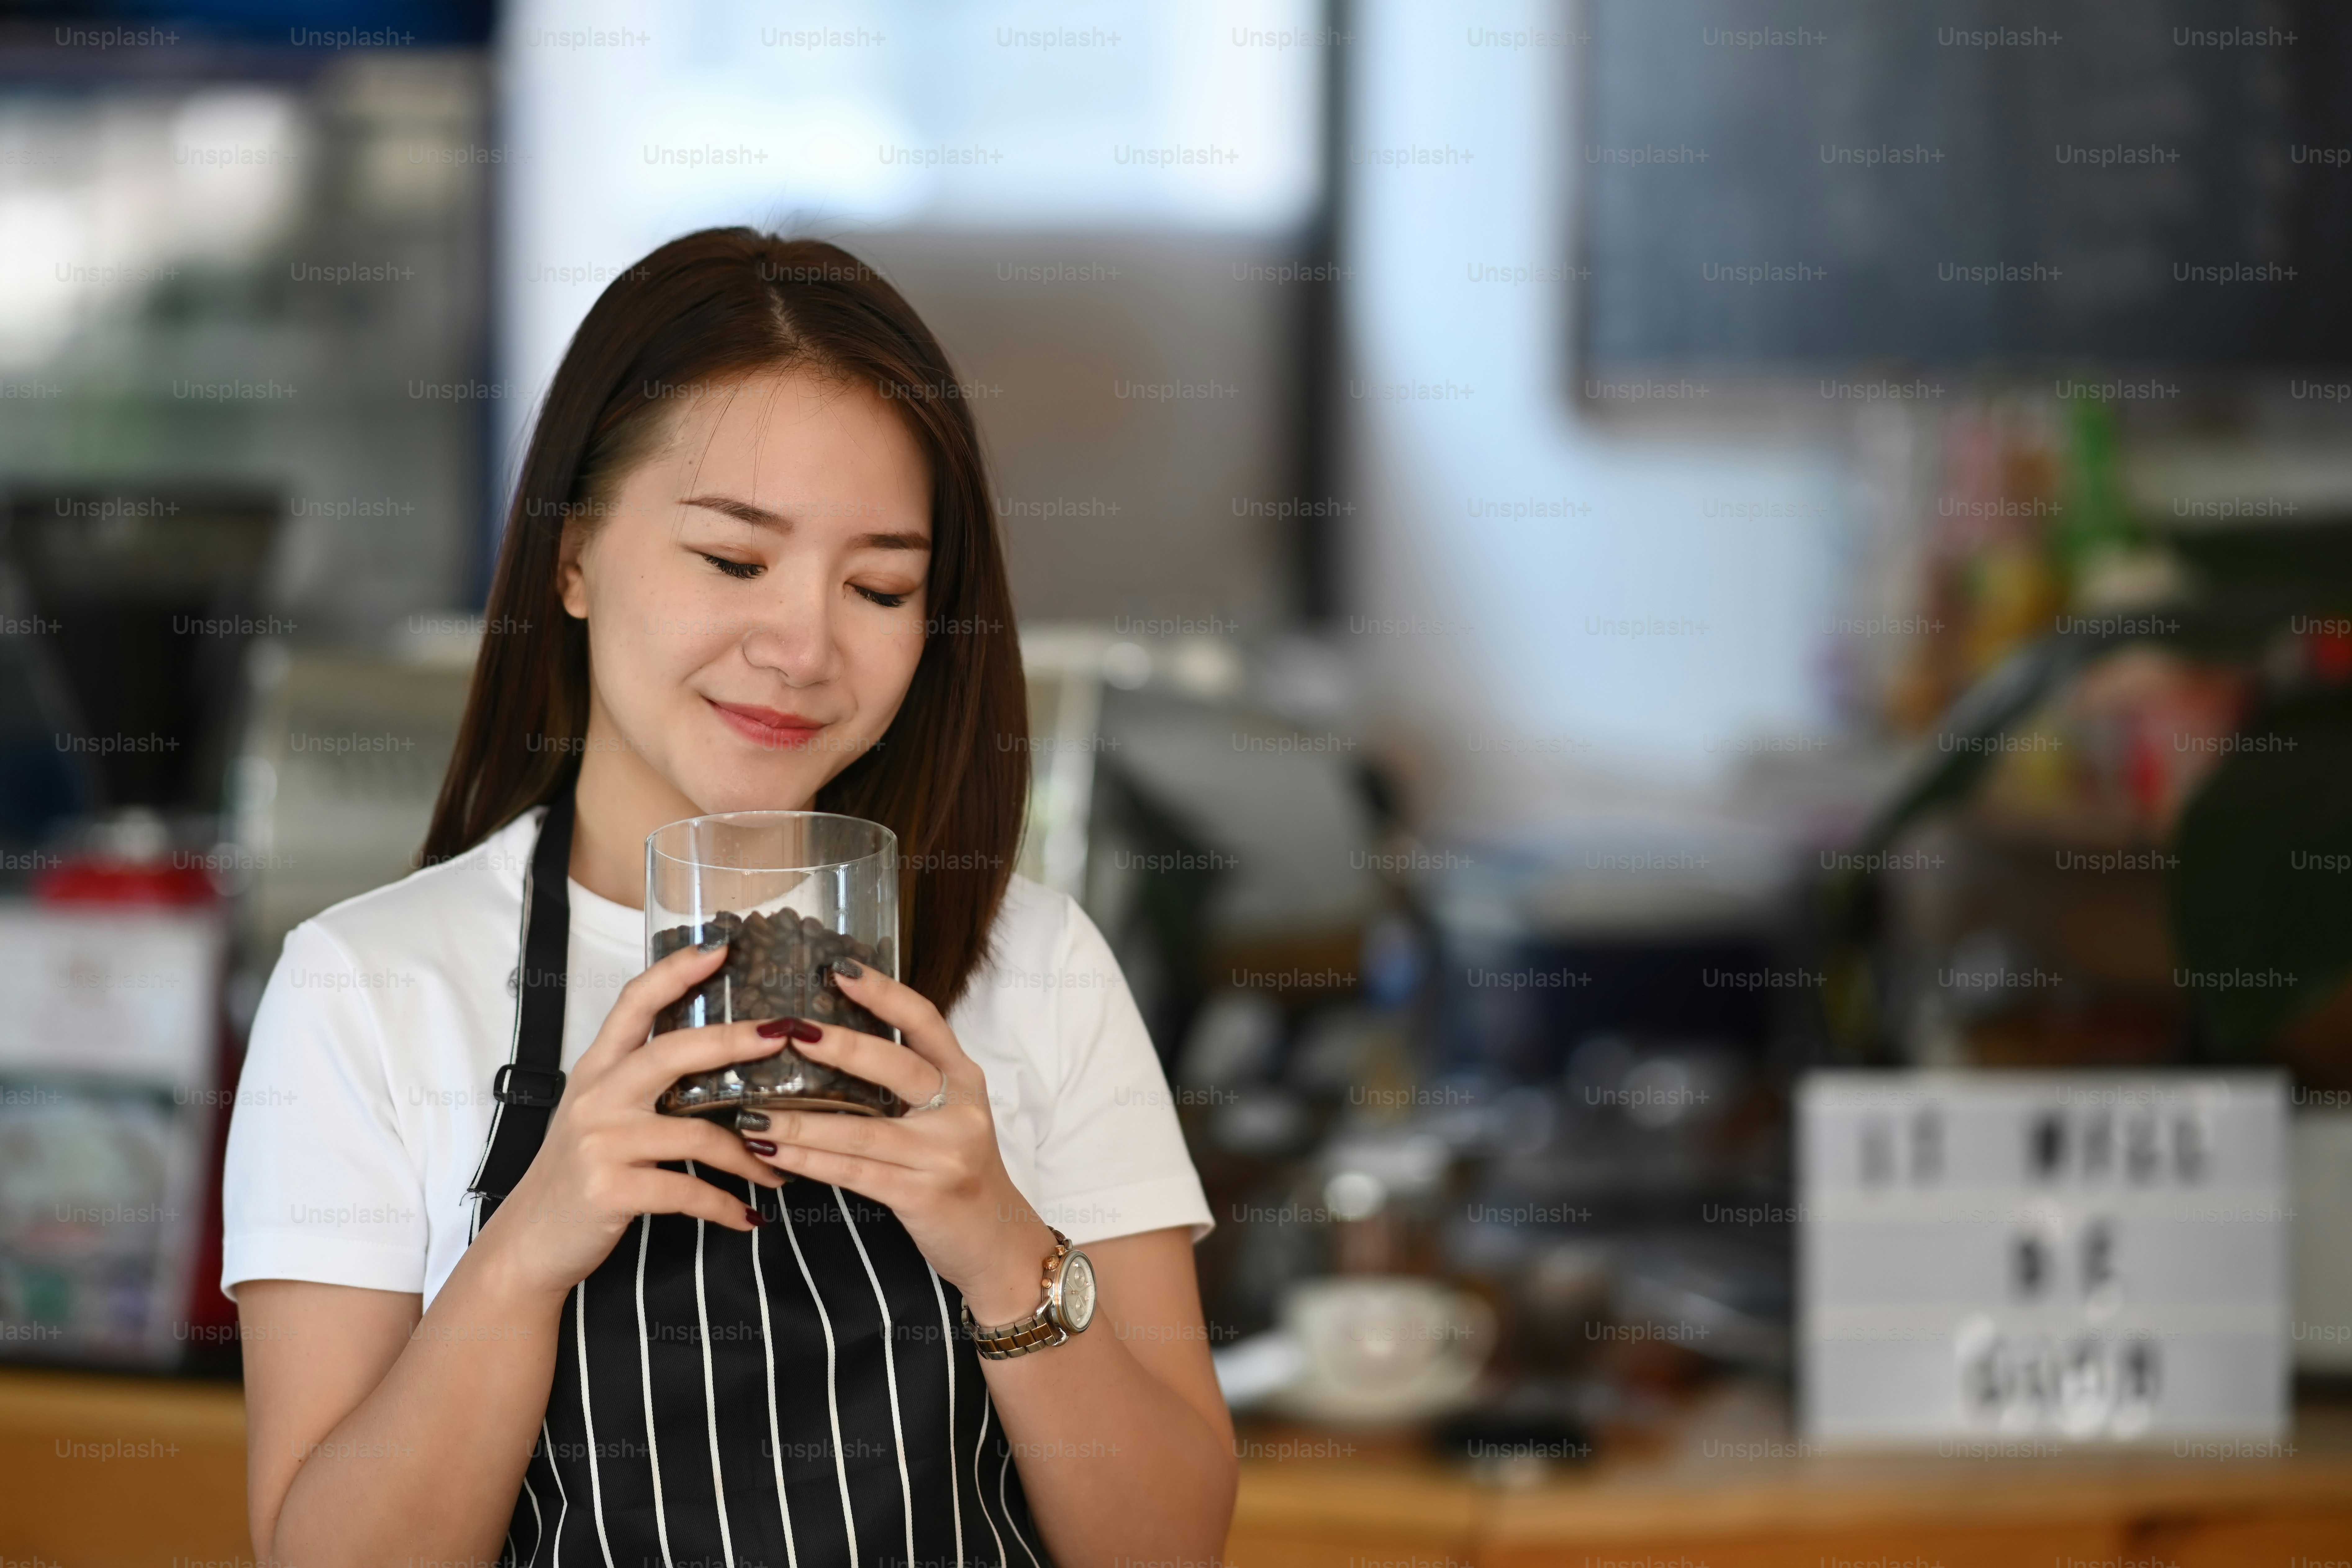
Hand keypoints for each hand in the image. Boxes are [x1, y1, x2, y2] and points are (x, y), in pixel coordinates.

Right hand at [479, 940, 791, 1302]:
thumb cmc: (580, 1172)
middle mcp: (597, 1097)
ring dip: (749, 1155)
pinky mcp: (610, 1189)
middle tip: (784, 1034)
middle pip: (673, 1052)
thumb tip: (717, 1055)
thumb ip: (640, 1082)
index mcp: (597, 1070)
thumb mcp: (600, 1114)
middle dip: (735, 1040)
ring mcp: (601, 1142)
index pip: (634, 1003)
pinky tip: (750, 1216)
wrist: (531, 1240)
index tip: (721, 944)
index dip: (676, 970)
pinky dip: (726, 1205)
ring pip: (697, 1133)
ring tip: (781, 1169)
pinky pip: (687, 1191)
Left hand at [745, 963, 1055, 1324]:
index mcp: (965, 1080)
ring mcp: (944, 1154)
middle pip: (896, 1067)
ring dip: (800, 1120)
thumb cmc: (959, 1172)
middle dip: (838, 1048)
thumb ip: (909, 1084)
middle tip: (786, 1033)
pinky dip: (808, 1160)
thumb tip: (831, 1046)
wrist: (998, 1244)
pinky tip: (771, 1151)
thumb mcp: (948, 1116)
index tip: (838, 968)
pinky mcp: (922, 1193)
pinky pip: (854, 1172)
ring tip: (751, 1112)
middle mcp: (960, 1109)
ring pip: (862, 1129)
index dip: (883, 992)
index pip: (925, 1021)